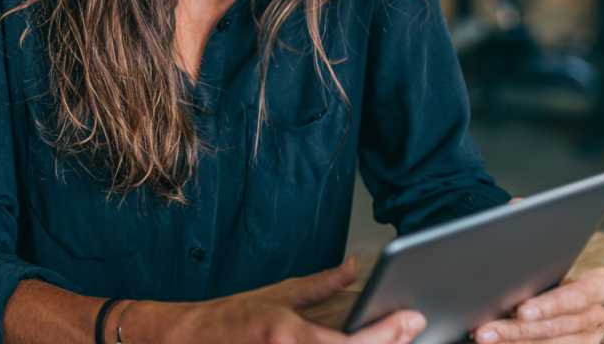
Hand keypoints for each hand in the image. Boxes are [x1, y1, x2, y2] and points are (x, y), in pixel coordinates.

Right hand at [144, 256, 425, 343]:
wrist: (192, 341)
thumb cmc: (231, 320)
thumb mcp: (277, 296)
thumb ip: (320, 285)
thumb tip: (353, 266)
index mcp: (288, 335)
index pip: (352, 343)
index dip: (387, 333)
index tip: (411, 319)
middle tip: (409, 329)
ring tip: (391, 336)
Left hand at [471, 268, 603, 343]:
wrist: (559, 293)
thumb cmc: (547, 273)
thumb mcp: (548, 267)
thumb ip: (535, 274)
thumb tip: (495, 280)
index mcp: (598, 286)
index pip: (578, 296)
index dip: (550, 305)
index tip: (521, 311)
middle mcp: (596, 314)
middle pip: (558, 326)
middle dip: (519, 329)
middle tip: (487, 331)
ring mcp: (589, 338)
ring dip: (514, 342)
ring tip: (485, 338)